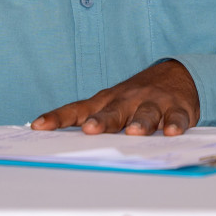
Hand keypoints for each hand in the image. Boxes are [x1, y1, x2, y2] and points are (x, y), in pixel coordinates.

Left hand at [31, 61, 200, 135]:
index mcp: (106, 101)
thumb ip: (89, 119)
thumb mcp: (110, 104)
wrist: (175, 74)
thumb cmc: (134, 98)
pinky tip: (172, 132)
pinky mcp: (177, 108)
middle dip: (100, 121)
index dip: (58, 118)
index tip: (38, 126)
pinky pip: (176, 117)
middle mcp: (127, 100)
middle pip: (112, 112)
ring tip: (134, 132)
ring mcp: (152, 103)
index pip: (77, 109)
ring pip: (145, 114)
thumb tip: (58, 140)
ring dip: (140, 123)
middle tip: (90, 129)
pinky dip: (175, 124)